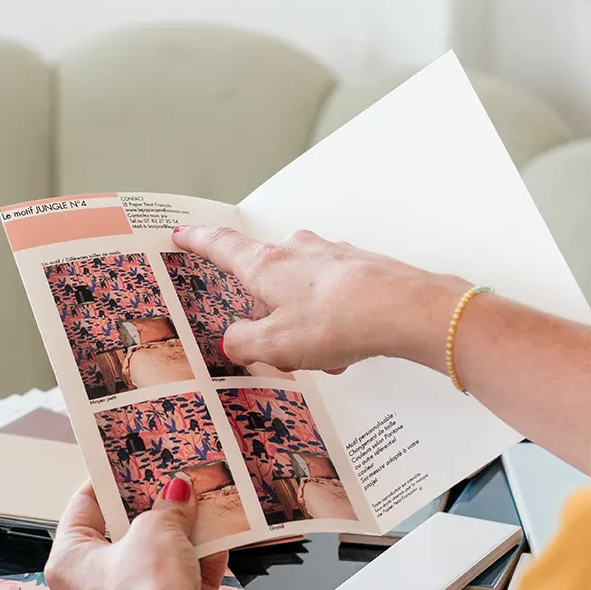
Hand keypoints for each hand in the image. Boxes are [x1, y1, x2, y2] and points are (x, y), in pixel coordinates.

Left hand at [45, 479, 227, 589]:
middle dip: (146, 521)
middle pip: (114, 547)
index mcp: (66, 566)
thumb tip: (177, 495)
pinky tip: (214, 556)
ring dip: (172, 549)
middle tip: (166, 496)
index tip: (123, 470)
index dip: (104, 487)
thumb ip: (167, 508)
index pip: (80, 513)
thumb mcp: (158, 529)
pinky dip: (188, 578)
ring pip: (143, 576)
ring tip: (198, 523)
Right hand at [172, 225, 465, 373]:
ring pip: (303, 291)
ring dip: (304, 323)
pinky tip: (346, 349)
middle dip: (267, 310)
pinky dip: (333, 323)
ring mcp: (331, 256)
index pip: (222, 246)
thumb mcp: (275, 345)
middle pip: (266, 275)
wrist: (406, 309)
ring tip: (321, 356)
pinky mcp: (361, 268)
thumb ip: (243, 343)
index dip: (199, 241)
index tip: (183, 233)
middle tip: (273, 342)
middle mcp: (297, 251)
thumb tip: (234, 340)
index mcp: (266, 265)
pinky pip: (334, 298)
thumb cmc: (340, 320)